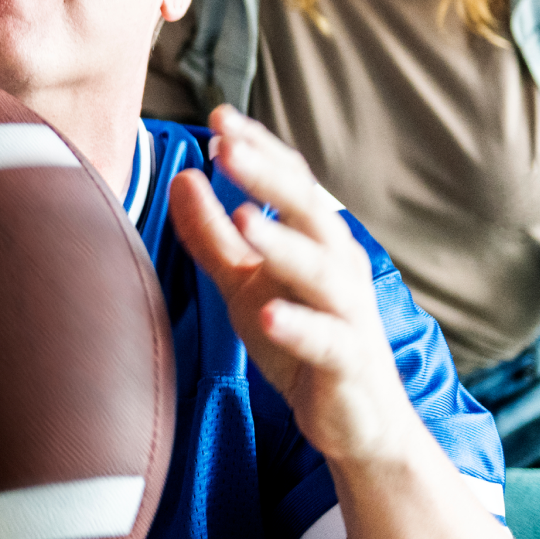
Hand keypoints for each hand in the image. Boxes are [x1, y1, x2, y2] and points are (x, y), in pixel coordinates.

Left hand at [169, 106, 418, 463]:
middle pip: (308, 211)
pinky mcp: (348, 364)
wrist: (357, 421)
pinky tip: (266, 316)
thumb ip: (214, 235)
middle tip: (227, 146)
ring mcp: (348, 315)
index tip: (218, 117)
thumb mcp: (245, 284)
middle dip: (269, 177)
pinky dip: (298, 326)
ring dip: (283, 244)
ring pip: (321, 271)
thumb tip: (183, 176)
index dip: (258, 149)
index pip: (291, 182)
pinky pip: (327, 341)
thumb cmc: (300, 342)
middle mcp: (339, 267)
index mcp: (317, 241)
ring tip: (244, 220)